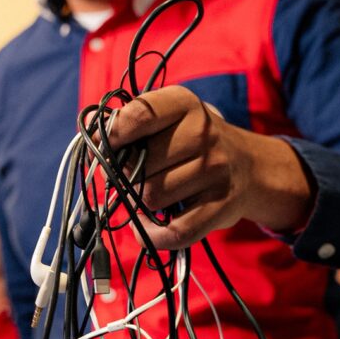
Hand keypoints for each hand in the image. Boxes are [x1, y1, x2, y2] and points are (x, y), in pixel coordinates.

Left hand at [106, 85, 314, 249]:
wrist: (249, 166)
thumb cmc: (191, 142)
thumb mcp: (167, 118)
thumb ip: (128, 122)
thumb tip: (89, 129)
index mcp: (184, 103)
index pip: (138, 115)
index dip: (111, 135)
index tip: (100, 146)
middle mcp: (204, 133)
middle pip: (138, 167)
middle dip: (127, 176)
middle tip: (136, 175)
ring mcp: (216, 170)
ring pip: (151, 198)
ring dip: (143, 203)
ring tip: (156, 192)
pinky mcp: (222, 206)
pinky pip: (174, 231)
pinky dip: (153, 234)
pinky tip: (150, 225)